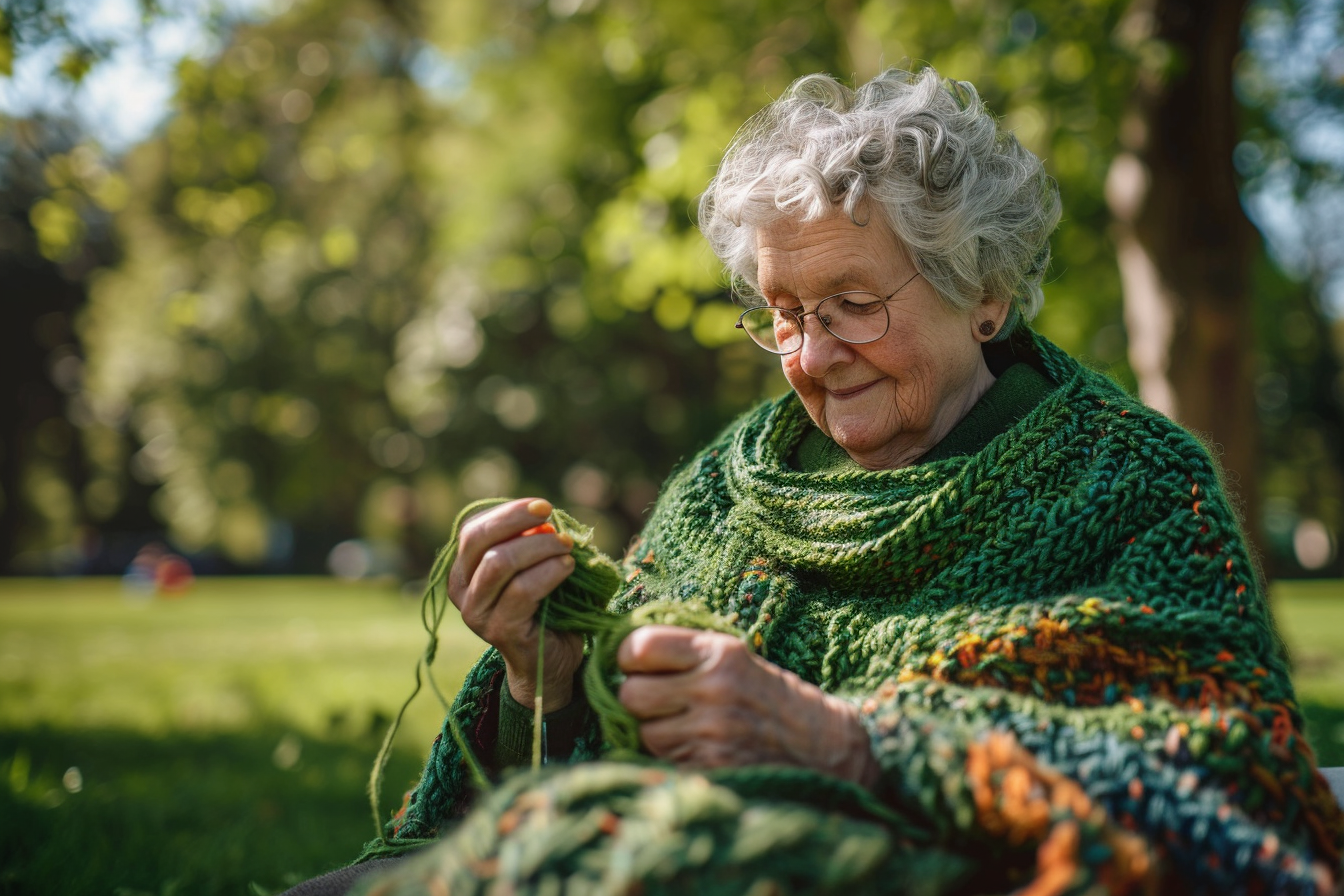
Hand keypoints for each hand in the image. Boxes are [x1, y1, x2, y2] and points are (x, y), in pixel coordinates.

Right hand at [447, 498, 583, 710]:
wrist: (549, 662)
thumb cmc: (544, 608)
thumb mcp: (530, 569)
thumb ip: (528, 542)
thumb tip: (544, 514)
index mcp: (462, 572)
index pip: (473, 529)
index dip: (507, 512)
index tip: (542, 506)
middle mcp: (461, 592)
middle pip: (478, 539)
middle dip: (518, 520)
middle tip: (552, 517)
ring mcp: (477, 614)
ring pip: (500, 562)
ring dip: (539, 547)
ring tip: (566, 548)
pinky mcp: (499, 630)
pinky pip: (522, 590)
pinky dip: (549, 572)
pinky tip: (568, 567)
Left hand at [616, 625, 879, 785]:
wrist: (827, 747)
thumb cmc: (772, 696)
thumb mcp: (737, 657)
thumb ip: (685, 651)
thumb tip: (622, 652)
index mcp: (718, 652)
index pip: (638, 646)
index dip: (629, 657)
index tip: (638, 664)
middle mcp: (713, 689)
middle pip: (630, 694)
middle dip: (638, 698)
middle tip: (659, 700)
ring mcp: (712, 733)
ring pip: (644, 732)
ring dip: (655, 732)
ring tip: (686, 727)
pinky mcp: (712, 769)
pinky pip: (664, 762)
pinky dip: (672, 758)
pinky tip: (697, 750)